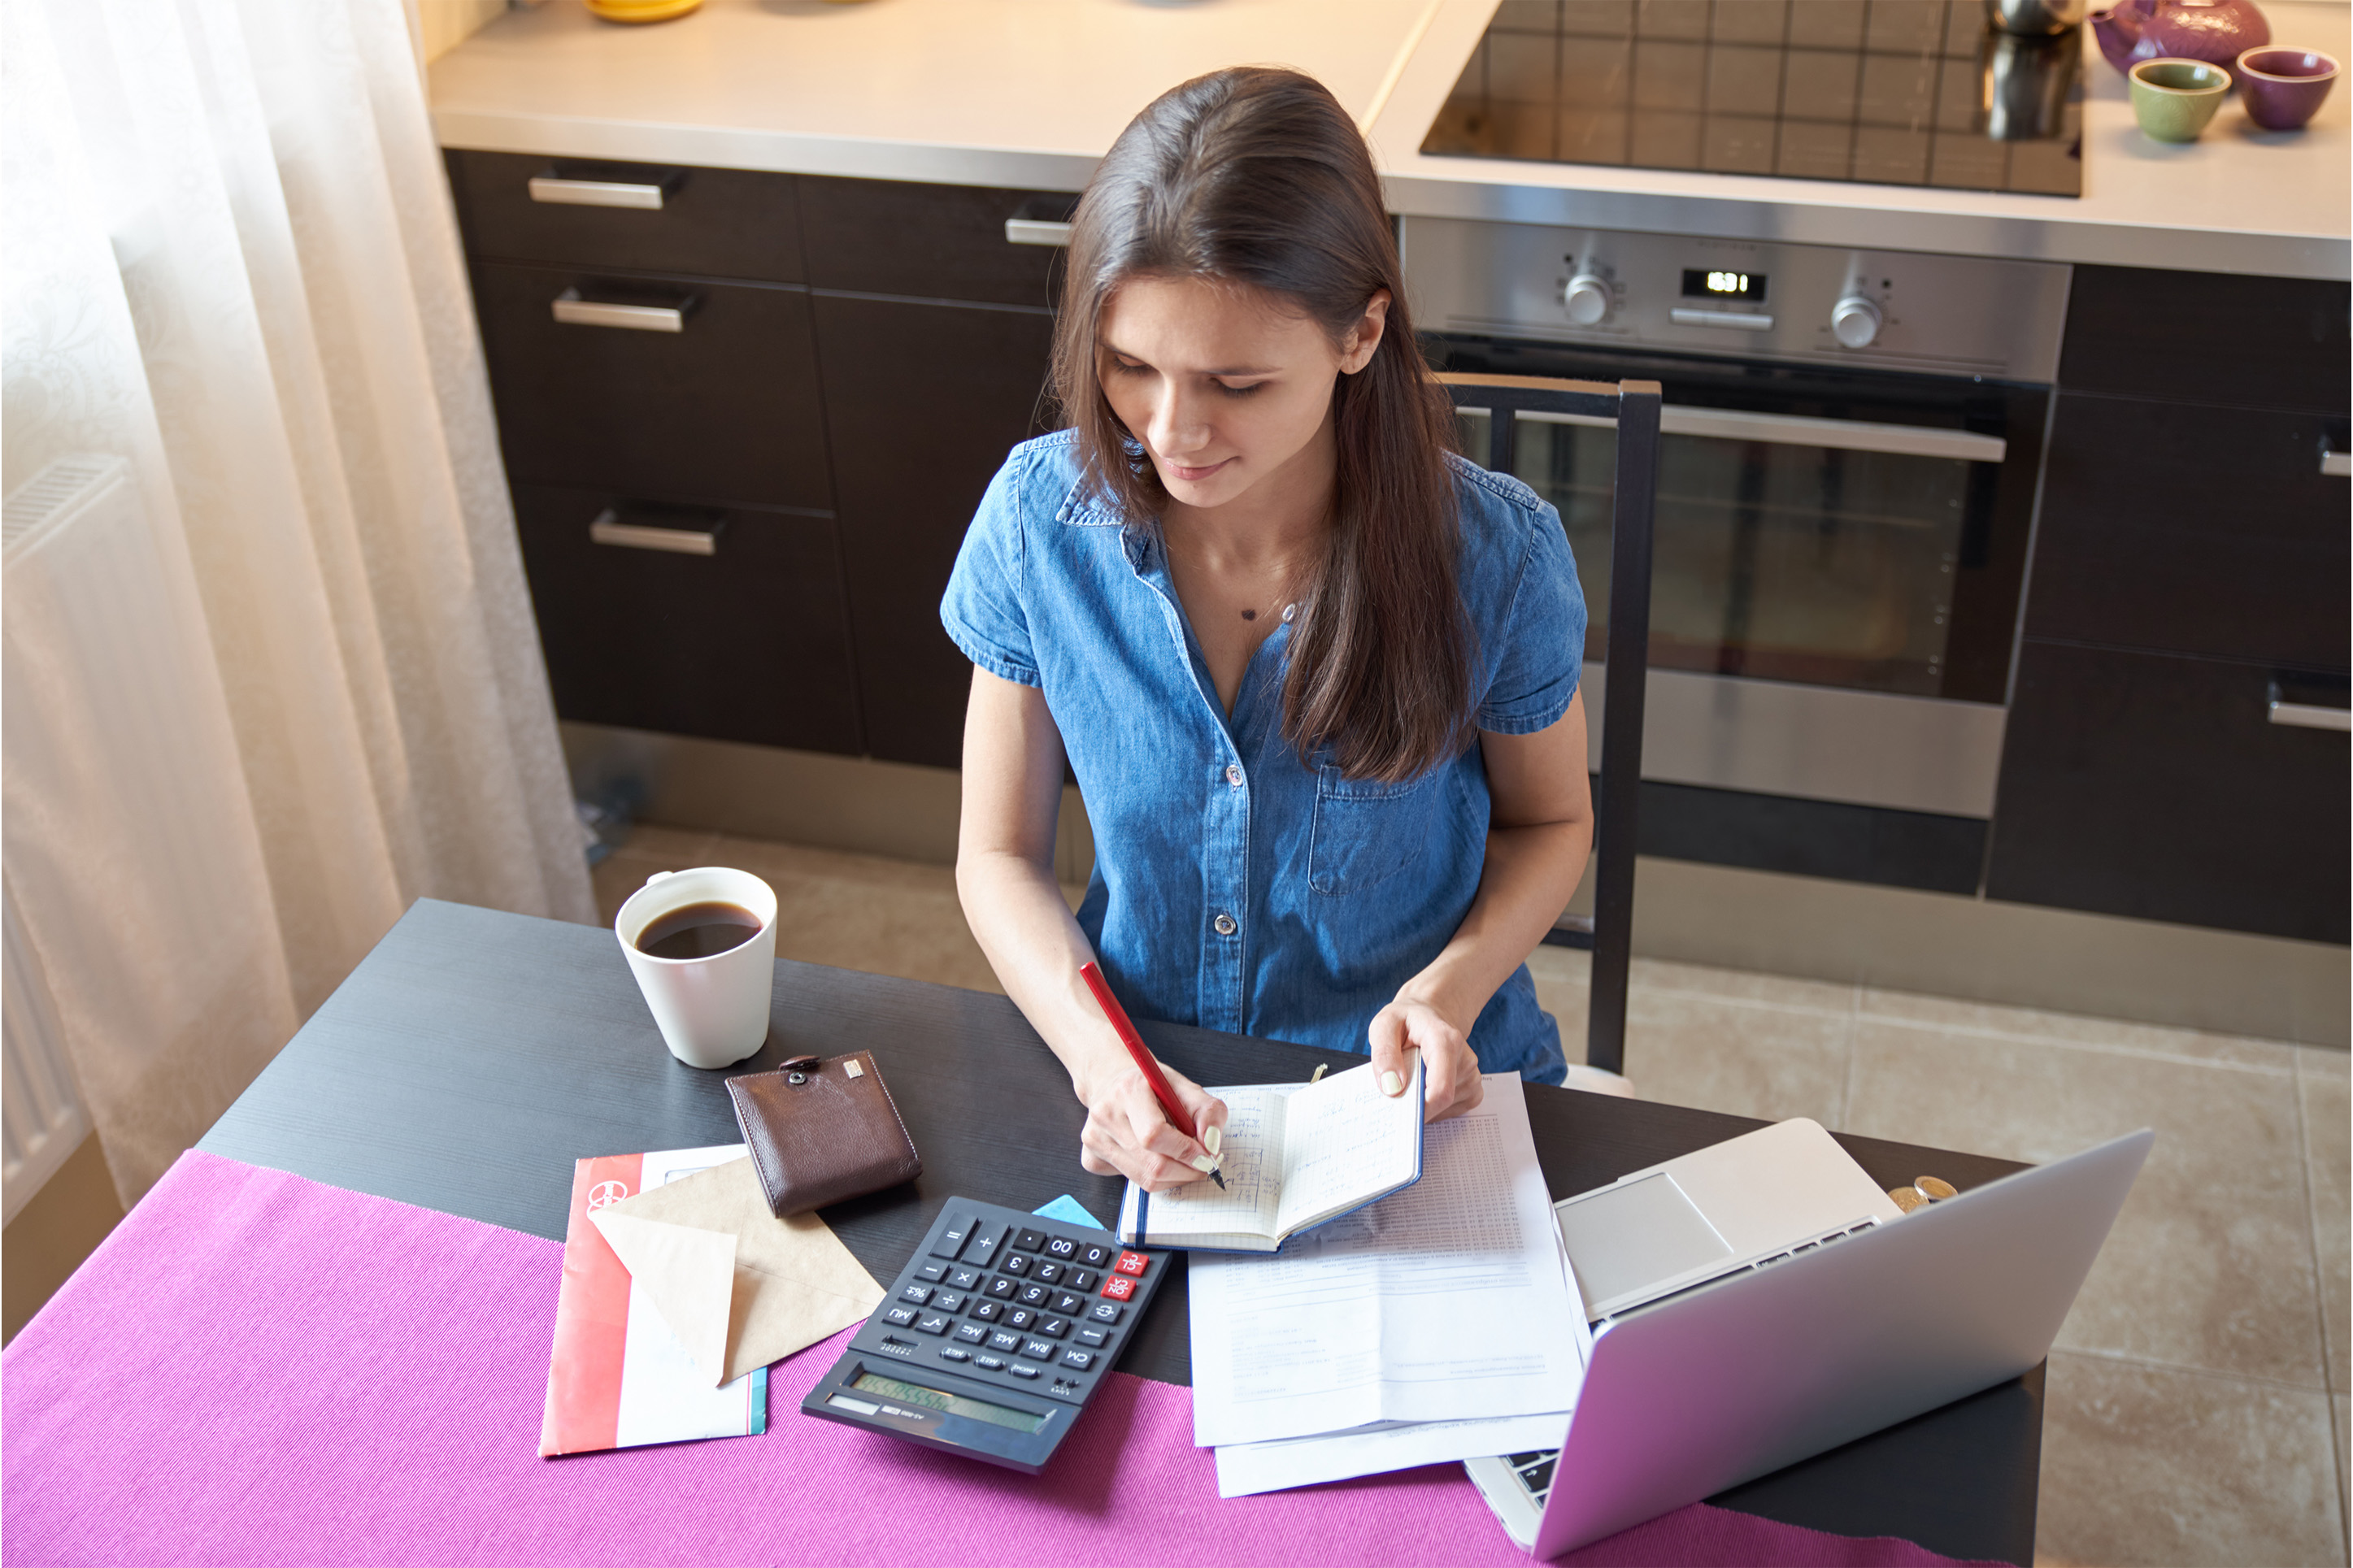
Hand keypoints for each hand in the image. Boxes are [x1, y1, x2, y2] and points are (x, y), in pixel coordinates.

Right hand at [1075, 1057, 1229, 1192]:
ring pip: (1145, 1180)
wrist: (1112, 1082)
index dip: (1186, 1152)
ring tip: (1183, 1159)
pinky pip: (1132, 1181)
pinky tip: (1153, 1156)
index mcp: (1128, 1091)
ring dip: (1174, 1177)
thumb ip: (1208, 1111)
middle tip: (1203, 1164)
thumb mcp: (1184, 1086)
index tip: (1207, 1156)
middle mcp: (1105, 1115)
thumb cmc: (1149, 1086)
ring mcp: (1094, 1139)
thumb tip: (1211, 1146)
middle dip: (1187, 1171)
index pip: (1155, 1135)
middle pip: (1152, 1165)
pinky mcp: (1091, 1158)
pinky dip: (1152, 1176)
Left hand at [1367, 996, 1484, 1121]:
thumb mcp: (1384, 1025)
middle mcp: (1465, 1059)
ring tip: (1412, 1078)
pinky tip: (1424, 1086)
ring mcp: (1472, 1076)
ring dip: (1423, 1103)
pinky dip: (1434, 1107)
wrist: (1429, 1015)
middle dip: (1415, 1106)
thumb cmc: (1407, 1020)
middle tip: (1395, 1091)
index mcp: (1446, 1041)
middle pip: (1441, 1102)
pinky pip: (1451, 1111)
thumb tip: (1392, 1087)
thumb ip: (1384, 1053)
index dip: (1420, 1111)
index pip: (1440, 1090)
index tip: (1398, 1116)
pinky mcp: (1473, 1088)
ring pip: (1444, 1109)